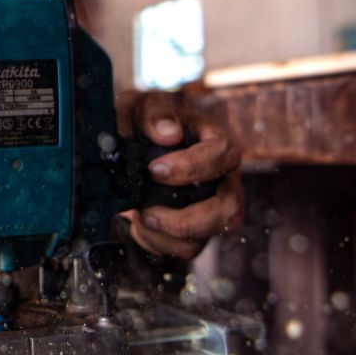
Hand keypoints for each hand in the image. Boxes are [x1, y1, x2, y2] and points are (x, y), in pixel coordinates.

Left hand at [117, 89, 245, 260]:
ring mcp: (214, 204)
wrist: (127, 147)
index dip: (191, 166)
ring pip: (212, 233)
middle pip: (229, 207)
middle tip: (147, 212)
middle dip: (187, 218)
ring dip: (173, 235)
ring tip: (142, 220)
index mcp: (215, 141)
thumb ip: (153, 112)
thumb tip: (168, 134)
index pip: (222, 153)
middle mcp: (223, 176)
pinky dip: (162, 244)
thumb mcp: (140, 107)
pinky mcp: (199, 226)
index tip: (155, 170)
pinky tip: (141, 228)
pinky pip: (191, 247)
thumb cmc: (141, 123)